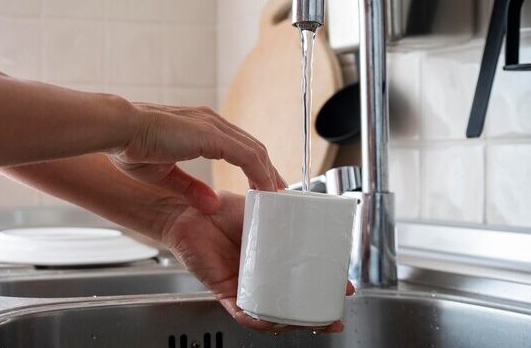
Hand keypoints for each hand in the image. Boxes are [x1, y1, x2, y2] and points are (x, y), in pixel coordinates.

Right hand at [110, 102, 284, 212]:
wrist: (119, 129)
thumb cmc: (131, 146)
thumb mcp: (164, 175)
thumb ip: (190, 187)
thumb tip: (211, 203)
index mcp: (198, 127)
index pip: (236, 145)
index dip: (252, 165)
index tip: (261, 185)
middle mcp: (210, 122)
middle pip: (252, 147)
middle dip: (268, 170)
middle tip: (279, 193)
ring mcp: (213, 127)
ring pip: (255, 151)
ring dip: (268, 174)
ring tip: (277, 196)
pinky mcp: (213, 136)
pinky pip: (248, 157)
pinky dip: (260, 174)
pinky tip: (265, 191)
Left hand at [156, 192, 354, 332]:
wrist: (187, 210)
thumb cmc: (216, 208)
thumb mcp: (258, 208)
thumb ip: (280, 209)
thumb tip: (307, 207)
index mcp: (270, 257)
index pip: (301, 277)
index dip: (323, 286)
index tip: (343, 287)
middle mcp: (258, 275)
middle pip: (290, 302)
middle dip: (314, 314)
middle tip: (333, 315)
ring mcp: (243, 285)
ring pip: (271, 313)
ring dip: (291, 322)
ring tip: (310, 322)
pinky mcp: (225, 291)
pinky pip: (243, 313)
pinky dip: (257, 321)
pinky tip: (272, 323)